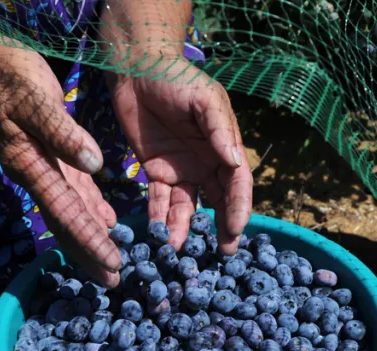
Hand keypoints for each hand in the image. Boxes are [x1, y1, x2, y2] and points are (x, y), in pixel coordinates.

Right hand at [0, 39, 120, 286]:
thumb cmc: (9, 78)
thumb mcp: (36, 100)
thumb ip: (63, 132)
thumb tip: (93, 164)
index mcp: (31, 166)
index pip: (65, 212)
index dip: (88, 239)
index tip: (111, 264)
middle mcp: (36, 175)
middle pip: (66, 222)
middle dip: (88, 253)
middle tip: (113, 282)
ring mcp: (43, 168)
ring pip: (71, 211)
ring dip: (91, 237)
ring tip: (112, 263)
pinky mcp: (51, 157)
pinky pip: (73, 192)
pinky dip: (90, 209)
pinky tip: (108, 221)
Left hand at [107, 60, 252, 254]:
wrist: (137, 71)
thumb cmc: (177, 79)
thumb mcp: (205, 100)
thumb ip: (219, 130)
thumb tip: (236, 163)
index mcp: (225, 146)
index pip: (237, 183)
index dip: (238, 207)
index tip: (236, 230)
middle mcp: (207, 163)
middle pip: (217, 202)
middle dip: (220, 228)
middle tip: (221, 254)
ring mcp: (181, 170)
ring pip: (186, 207)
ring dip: (183, 228)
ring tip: (177, 250)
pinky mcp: (155, 171)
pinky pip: (159, 200)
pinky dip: (159, 217)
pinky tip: (158, 235)